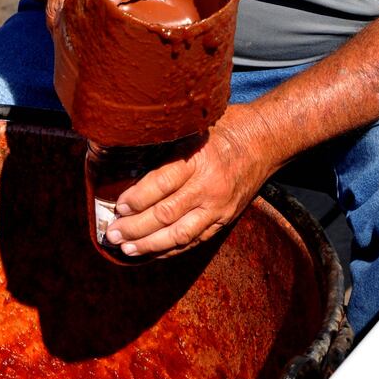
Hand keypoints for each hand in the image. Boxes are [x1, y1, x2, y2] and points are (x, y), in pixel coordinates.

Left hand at [105, 105, 273, 257]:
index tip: (117, 206)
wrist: (266, 139)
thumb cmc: (228, 127)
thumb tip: (130, 160)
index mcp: (199, 159)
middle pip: (166, 214)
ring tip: (127, 248)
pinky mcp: (226, 218)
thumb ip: (170, 147)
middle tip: (112, 233)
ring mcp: (219, 206)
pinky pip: (195, 240)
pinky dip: (171, 249)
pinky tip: (153, 251)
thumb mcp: (197, 127)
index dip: (136, 199)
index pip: (161, 184)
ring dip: (149, 245)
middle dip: (135, 227)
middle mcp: (209, 186)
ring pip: (179, 234)